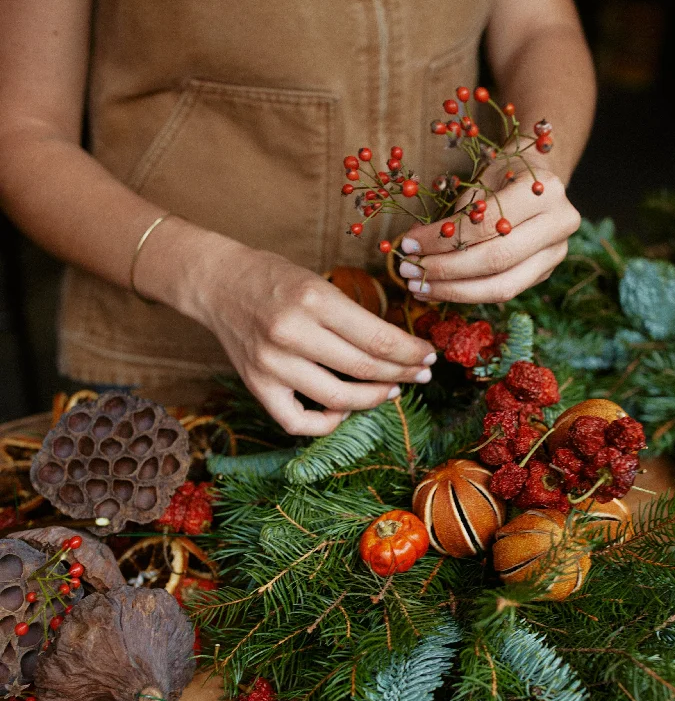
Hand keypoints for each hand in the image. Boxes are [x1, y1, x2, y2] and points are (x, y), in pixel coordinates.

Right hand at [192, 243, 436, 435]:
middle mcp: (292, 334)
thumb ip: (352, 315)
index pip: (378, 338)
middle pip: (365, 368)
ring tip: (390, 389)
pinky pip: (298, 422)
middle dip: (403, 374)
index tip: (428, 356)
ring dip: (374, 398)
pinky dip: (327, 423)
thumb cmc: (275, 277)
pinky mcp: (257, 386)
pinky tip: (343, 411)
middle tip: (421, 374)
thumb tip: (398, 348)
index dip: (411, 353)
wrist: (218, 283)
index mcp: (314, 300)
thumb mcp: (319, 282)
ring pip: (339, 400)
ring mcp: (272, 365)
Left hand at [397, 168, 579, 302]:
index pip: (485, 224)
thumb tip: (414, 245)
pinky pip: (503, 292)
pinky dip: (467, 294)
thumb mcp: (479, 181)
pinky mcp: (545, 273)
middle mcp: (559, 224)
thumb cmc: (502, 174)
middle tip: (409, 270)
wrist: (537, 181)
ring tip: (418, 286)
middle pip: (495, 260)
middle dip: (446, 269)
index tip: (408, 243)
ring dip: (453, 291)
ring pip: (501, 286)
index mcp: (544, 192)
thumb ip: (455, 215)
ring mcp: (557, 253)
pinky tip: (437, 290)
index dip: (442, 238)